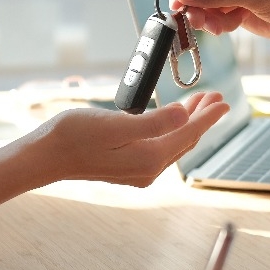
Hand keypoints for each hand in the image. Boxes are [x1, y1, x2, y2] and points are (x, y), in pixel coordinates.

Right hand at [0, 91, 229, 206]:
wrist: (45, 157)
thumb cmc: (74, 136)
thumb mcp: (115, 123)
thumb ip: (153, 121)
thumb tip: (184, 116)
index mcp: (149, 158)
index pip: (189, 133)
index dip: (208, 116)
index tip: (225, 100)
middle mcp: (148, 169)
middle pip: (185, 140)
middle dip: (202, 118)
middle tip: (215, 98)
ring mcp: (138, 172)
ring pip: (173, 144)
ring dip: (187, 123)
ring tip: (197, 104)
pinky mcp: (127, 168)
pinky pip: (160, 147)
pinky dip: (170, 131)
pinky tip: (170, 119)